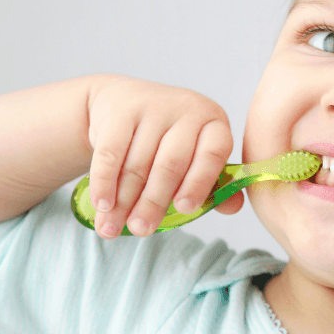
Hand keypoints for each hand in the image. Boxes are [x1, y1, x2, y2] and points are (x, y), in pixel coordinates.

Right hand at [86, 76, 243, 237]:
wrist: (122, 102)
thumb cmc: (166, 139)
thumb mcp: (194, 155)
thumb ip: (213, 184)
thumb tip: (232, 208)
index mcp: (213, 122)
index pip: (213, 153)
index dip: (199, 183)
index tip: (184, 209)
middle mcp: (187, 109)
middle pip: (170, 164)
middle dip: (153, 202)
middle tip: (141, 230)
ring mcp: (153, 105)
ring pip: (137, 163)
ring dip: (123, 201)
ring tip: (112, 228)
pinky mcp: (120, 109)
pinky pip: (111, 153)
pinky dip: (104, 182)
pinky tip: (101, 204)